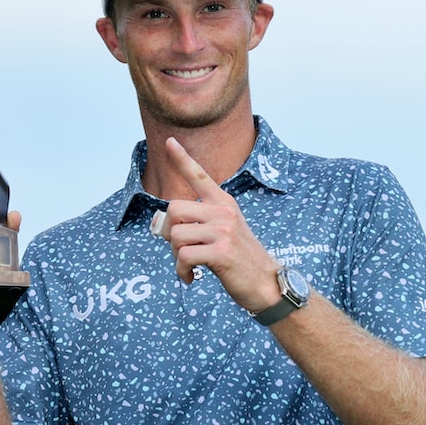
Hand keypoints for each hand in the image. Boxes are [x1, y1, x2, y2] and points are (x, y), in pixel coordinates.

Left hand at [151, 138, 279, 312]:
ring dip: (176, 255)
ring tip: (190, 265)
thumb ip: (196, 224)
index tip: (169, 141)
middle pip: (174, 209)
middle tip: (181, 248)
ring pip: (175, 235)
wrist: (267, 283)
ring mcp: (224, 231)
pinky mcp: (221, 252)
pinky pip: (184, 257)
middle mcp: (224, 211)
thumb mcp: (223, 232)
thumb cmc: (240, 259)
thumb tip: (158, 225)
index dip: (182, 159)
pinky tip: (191, 277)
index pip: (199, 176)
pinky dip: (182, 271)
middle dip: (169, 231)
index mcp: (224, 203)